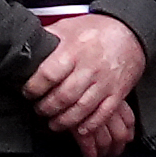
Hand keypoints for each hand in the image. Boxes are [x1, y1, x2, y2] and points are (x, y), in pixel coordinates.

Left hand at [23, 11, 144, 156]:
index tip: (27, 93)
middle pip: (64, 96)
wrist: (129, 32)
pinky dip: (90, 125)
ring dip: (65, 120)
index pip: (49, 74)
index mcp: (72, 51)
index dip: (35, 87)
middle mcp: (88, 69)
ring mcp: (104, 83)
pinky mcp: (117, 93)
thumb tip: (26, 45)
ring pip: (82, 108)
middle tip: (39, 110)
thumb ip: (48, 37)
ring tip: (54, 123)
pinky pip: (103, 113)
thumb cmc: (95, 29)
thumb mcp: (66, 26)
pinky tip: (80, 129)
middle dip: (47, 108)